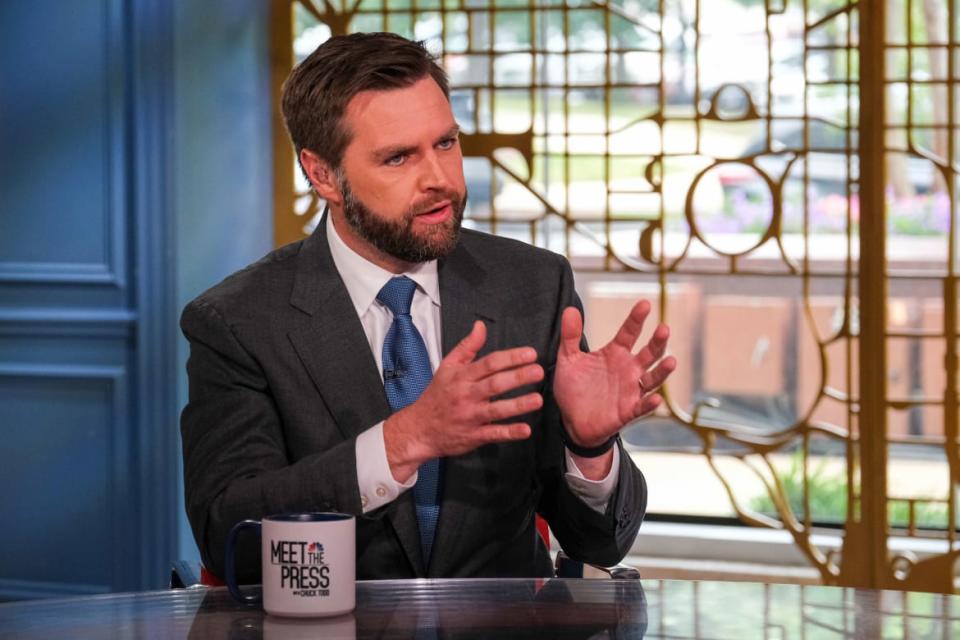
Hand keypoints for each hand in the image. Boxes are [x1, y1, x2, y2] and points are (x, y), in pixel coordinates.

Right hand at [384, 320, 543, 481]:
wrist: (419, 428)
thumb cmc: (436, 395)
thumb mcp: (447, 366)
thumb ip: (467, 346)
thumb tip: (481, 326)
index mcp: (462, 376)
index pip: (490, 363)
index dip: (511, 357)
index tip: (530, 353)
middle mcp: (467, 395)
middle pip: (495, 384)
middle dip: (518, 377)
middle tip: (538, 372)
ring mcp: (471, 416)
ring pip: (497, 410)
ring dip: (518, 405)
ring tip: (537, 399)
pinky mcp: (473, 436)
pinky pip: (493, 433)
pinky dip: (509, 432)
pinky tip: (525, 429)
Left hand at [554, 300, 675, 447]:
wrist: (571, 420)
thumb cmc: (574, 388)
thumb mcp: (568, 359)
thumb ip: (570, 336)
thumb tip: (569, 309)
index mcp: (615, 353)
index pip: (629, 332)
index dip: (636, 319)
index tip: (645, 304)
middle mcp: (628, 369)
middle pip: (649, 353)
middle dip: (657, 342)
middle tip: (664, 328)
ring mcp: (631, 390)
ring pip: (652, 378)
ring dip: (662, 371)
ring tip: (671, 361)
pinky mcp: (628, 411)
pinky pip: (642, 406)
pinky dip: (649, 403)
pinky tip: (656, 398)